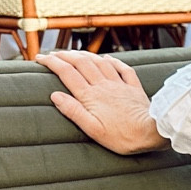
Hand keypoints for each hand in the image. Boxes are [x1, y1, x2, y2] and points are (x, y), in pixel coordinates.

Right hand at [42, 50, 168, 154]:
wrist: (151, 133)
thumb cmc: (122, 136)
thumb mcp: (93, 129)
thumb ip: (73, 111)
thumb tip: (55, 96)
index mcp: (91, 96)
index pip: (67, 73)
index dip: (52, 63)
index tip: (39, 59)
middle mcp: (104, 85)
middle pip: (81, 63)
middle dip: (64, 55)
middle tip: (53, 54)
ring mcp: (119, 84)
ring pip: (99, 62)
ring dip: (84, 55)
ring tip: (74, 53)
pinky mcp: (133, 88)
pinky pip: (122, 68)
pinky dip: (112, 61)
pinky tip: (107, 59)